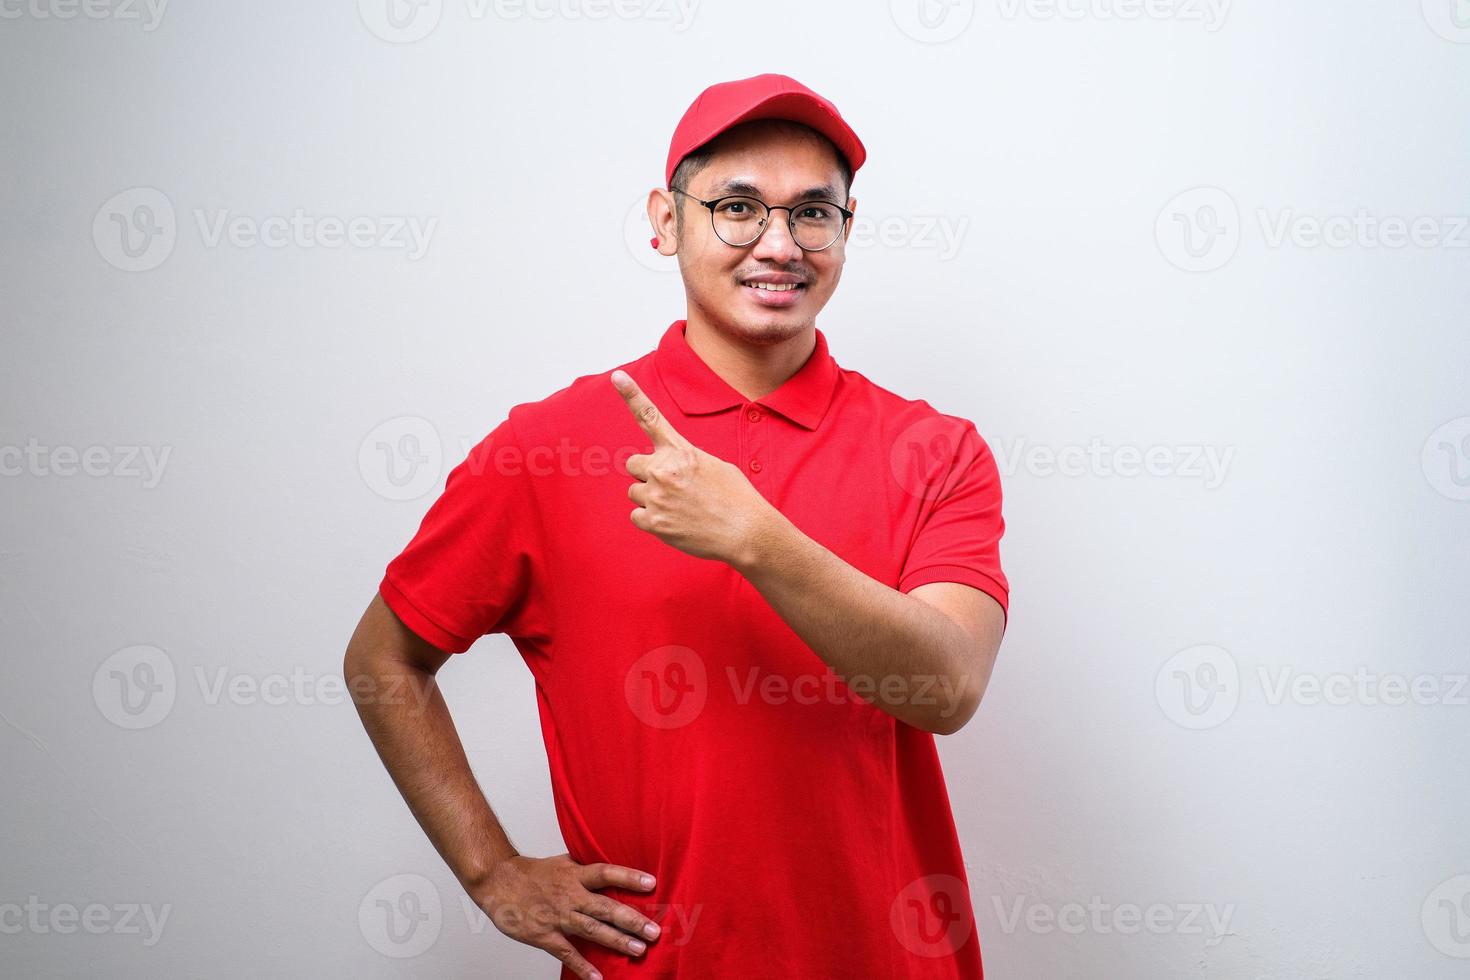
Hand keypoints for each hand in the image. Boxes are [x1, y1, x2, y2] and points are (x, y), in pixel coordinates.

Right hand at [470, 853, 661, 979]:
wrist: (498, 881)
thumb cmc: (532, 872)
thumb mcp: (562, 862)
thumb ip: (586, 867)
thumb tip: (612, 868)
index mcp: (575, 874)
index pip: (606, 873)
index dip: (628, 877)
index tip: (651, 883)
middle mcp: (569, 895)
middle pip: (604, 907)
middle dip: (631, 920)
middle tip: (654, 931)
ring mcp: (558, 916)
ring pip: (591, 930)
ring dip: (616, 941)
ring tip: (638, 950)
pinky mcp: (544, 935)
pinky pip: (566, 953)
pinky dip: (582, 966)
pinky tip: (597, 978)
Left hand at [611, 369, 773, 564]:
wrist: (746, 532)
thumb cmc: (736, 498)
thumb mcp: (714, 466)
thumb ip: (685, 460)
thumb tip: (668, 468)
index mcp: (680, 452)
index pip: (650, 418)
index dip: (631, 395)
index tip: (617, 376)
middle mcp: (664, 470)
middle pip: (633, 464)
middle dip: (646, 473)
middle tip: (670, 486)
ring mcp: (656, 496)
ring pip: (635, 492)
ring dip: (651, 498)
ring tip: (679, 507)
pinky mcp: (653, 522)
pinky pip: (637, 516)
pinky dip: (652, 520)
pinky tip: (675, 522)